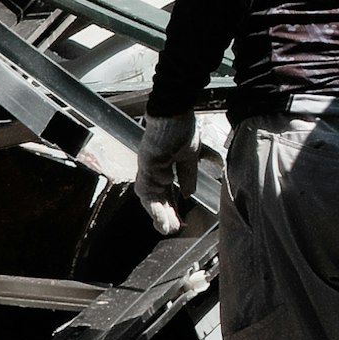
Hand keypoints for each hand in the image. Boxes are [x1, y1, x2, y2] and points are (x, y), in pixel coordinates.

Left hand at [135, 110, 197, 228]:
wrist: (175, 110)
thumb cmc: (181, 128)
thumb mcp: (192, 156)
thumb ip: (189, 175)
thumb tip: (189, 194)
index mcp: (165, 167)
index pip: (167, 192)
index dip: (172, 206)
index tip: (180, 220)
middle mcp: (154, 169)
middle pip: (157, 197)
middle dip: (165, 214)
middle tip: (172, 229)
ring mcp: (148, 167)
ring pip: (150, 196)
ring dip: (158, 213)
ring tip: (166, 227)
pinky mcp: (146, 164)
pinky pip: (148, 187)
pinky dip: (154, 202)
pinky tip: (161, 213)